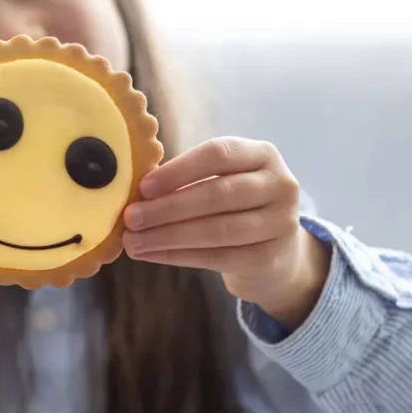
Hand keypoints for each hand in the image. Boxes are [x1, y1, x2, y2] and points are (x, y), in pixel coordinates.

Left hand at [122, 137, 329, 328]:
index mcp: (263, 154)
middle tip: (131, 218)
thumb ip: (188, 180)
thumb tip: (137, 193)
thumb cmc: (235, 206)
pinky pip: (217, 257)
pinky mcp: (270, 258)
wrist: (276, 250)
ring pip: (217, 230)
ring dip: (168, 236)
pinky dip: (178, 256)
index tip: (143, 186)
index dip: (179, 170)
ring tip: (134, 241)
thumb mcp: (222, 180)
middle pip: (218, 194)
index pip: (219, 154)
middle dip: (168, 207)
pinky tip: (151, 255)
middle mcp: (279, 185)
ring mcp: (280, 223)